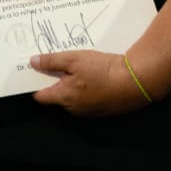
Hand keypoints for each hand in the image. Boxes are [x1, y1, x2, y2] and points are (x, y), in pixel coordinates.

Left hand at [30, 50, 151, 116]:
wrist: (138, 81)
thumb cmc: (103, 69)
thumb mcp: (74, 59)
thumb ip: (51, 61)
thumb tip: (32, 62)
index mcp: (64, 98)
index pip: (40, 97)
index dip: (34, 83)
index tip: (33, 71)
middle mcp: (75, 109)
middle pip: (56, 95)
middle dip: (55, 81)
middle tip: (57, 63)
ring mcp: (90, 111)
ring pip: (72, 97)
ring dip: (71, 83)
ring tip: (76, 66)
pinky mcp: (104, 109)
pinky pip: (87, 98)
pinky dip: (85, 88)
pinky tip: (92, 74)